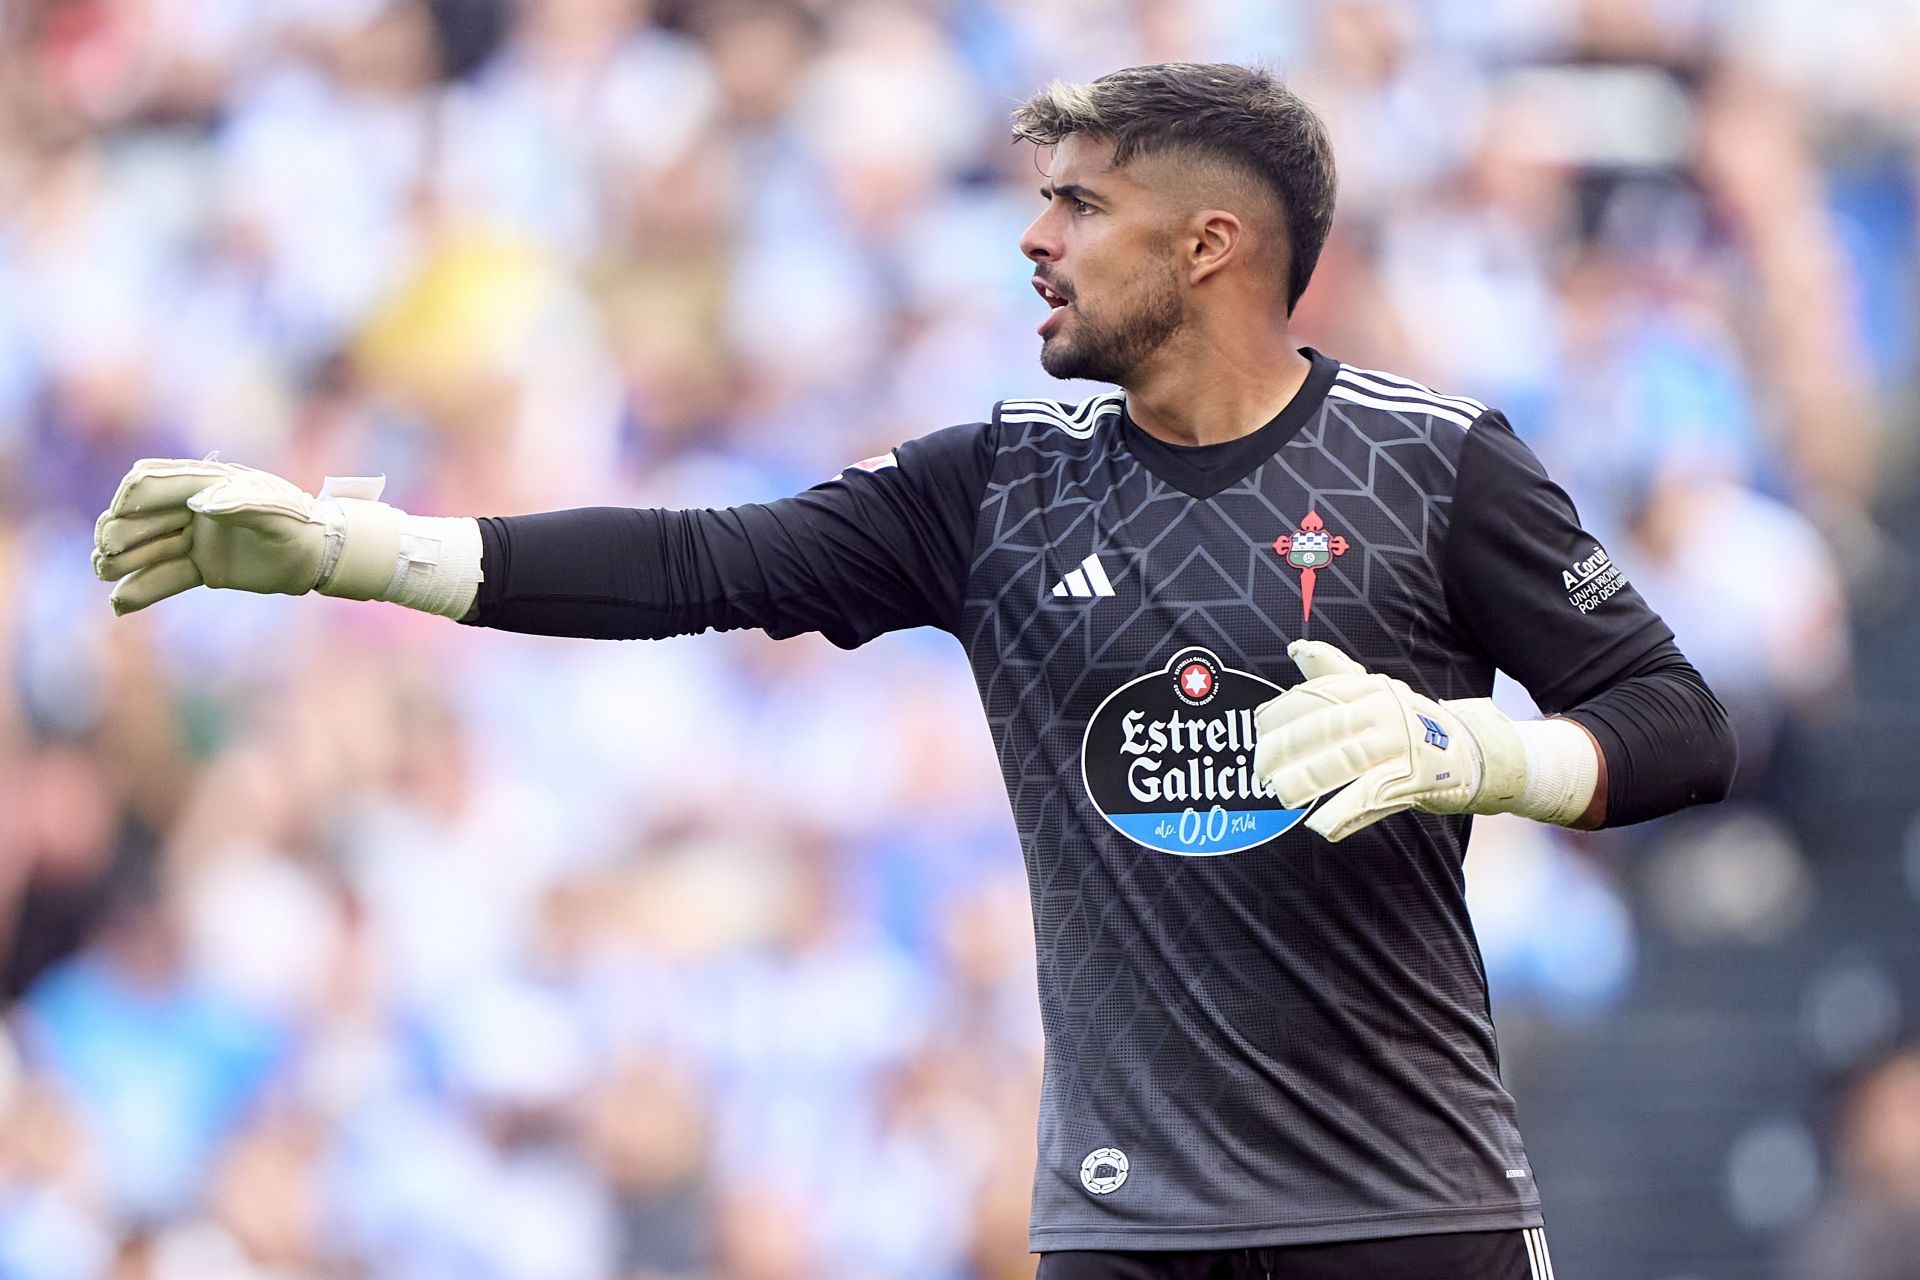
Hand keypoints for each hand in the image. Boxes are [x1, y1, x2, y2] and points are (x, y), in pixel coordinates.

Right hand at [94, 458, 400, 615]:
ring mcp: (196, 539)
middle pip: (142, 517)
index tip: (117, 517)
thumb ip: (240, 505)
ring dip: (123, 560)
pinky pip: (167, 578)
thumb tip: (200, 503)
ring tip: (103, 571)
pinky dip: (143, 590)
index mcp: (208, 483)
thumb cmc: (301, 525)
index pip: (154, 482)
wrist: (321, 555)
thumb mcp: (276, 513)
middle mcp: (195, 509)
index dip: (132, 499)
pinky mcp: (203, 567)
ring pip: (149, 549)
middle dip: (120, 532)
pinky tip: (119, 605)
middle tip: (106, 554)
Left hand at [1252, 640, 1528, 841]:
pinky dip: (1343, 812)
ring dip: (1306, 779)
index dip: (1281, 712)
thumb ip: (1332, 673)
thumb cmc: (1408, 724)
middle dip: (1284, 749)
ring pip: (1344, 760)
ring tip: (1280, 794)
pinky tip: (1318, 825)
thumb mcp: (1373, 691)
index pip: (1316, 694)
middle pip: (1323, 727)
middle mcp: (1384, 710)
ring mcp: (1401, 745)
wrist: (1472, 751)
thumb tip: (1296, 648)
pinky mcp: (1415, 779)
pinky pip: (1371, 795)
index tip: (1255, 729)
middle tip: (1258, 770)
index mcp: (1369, 687)